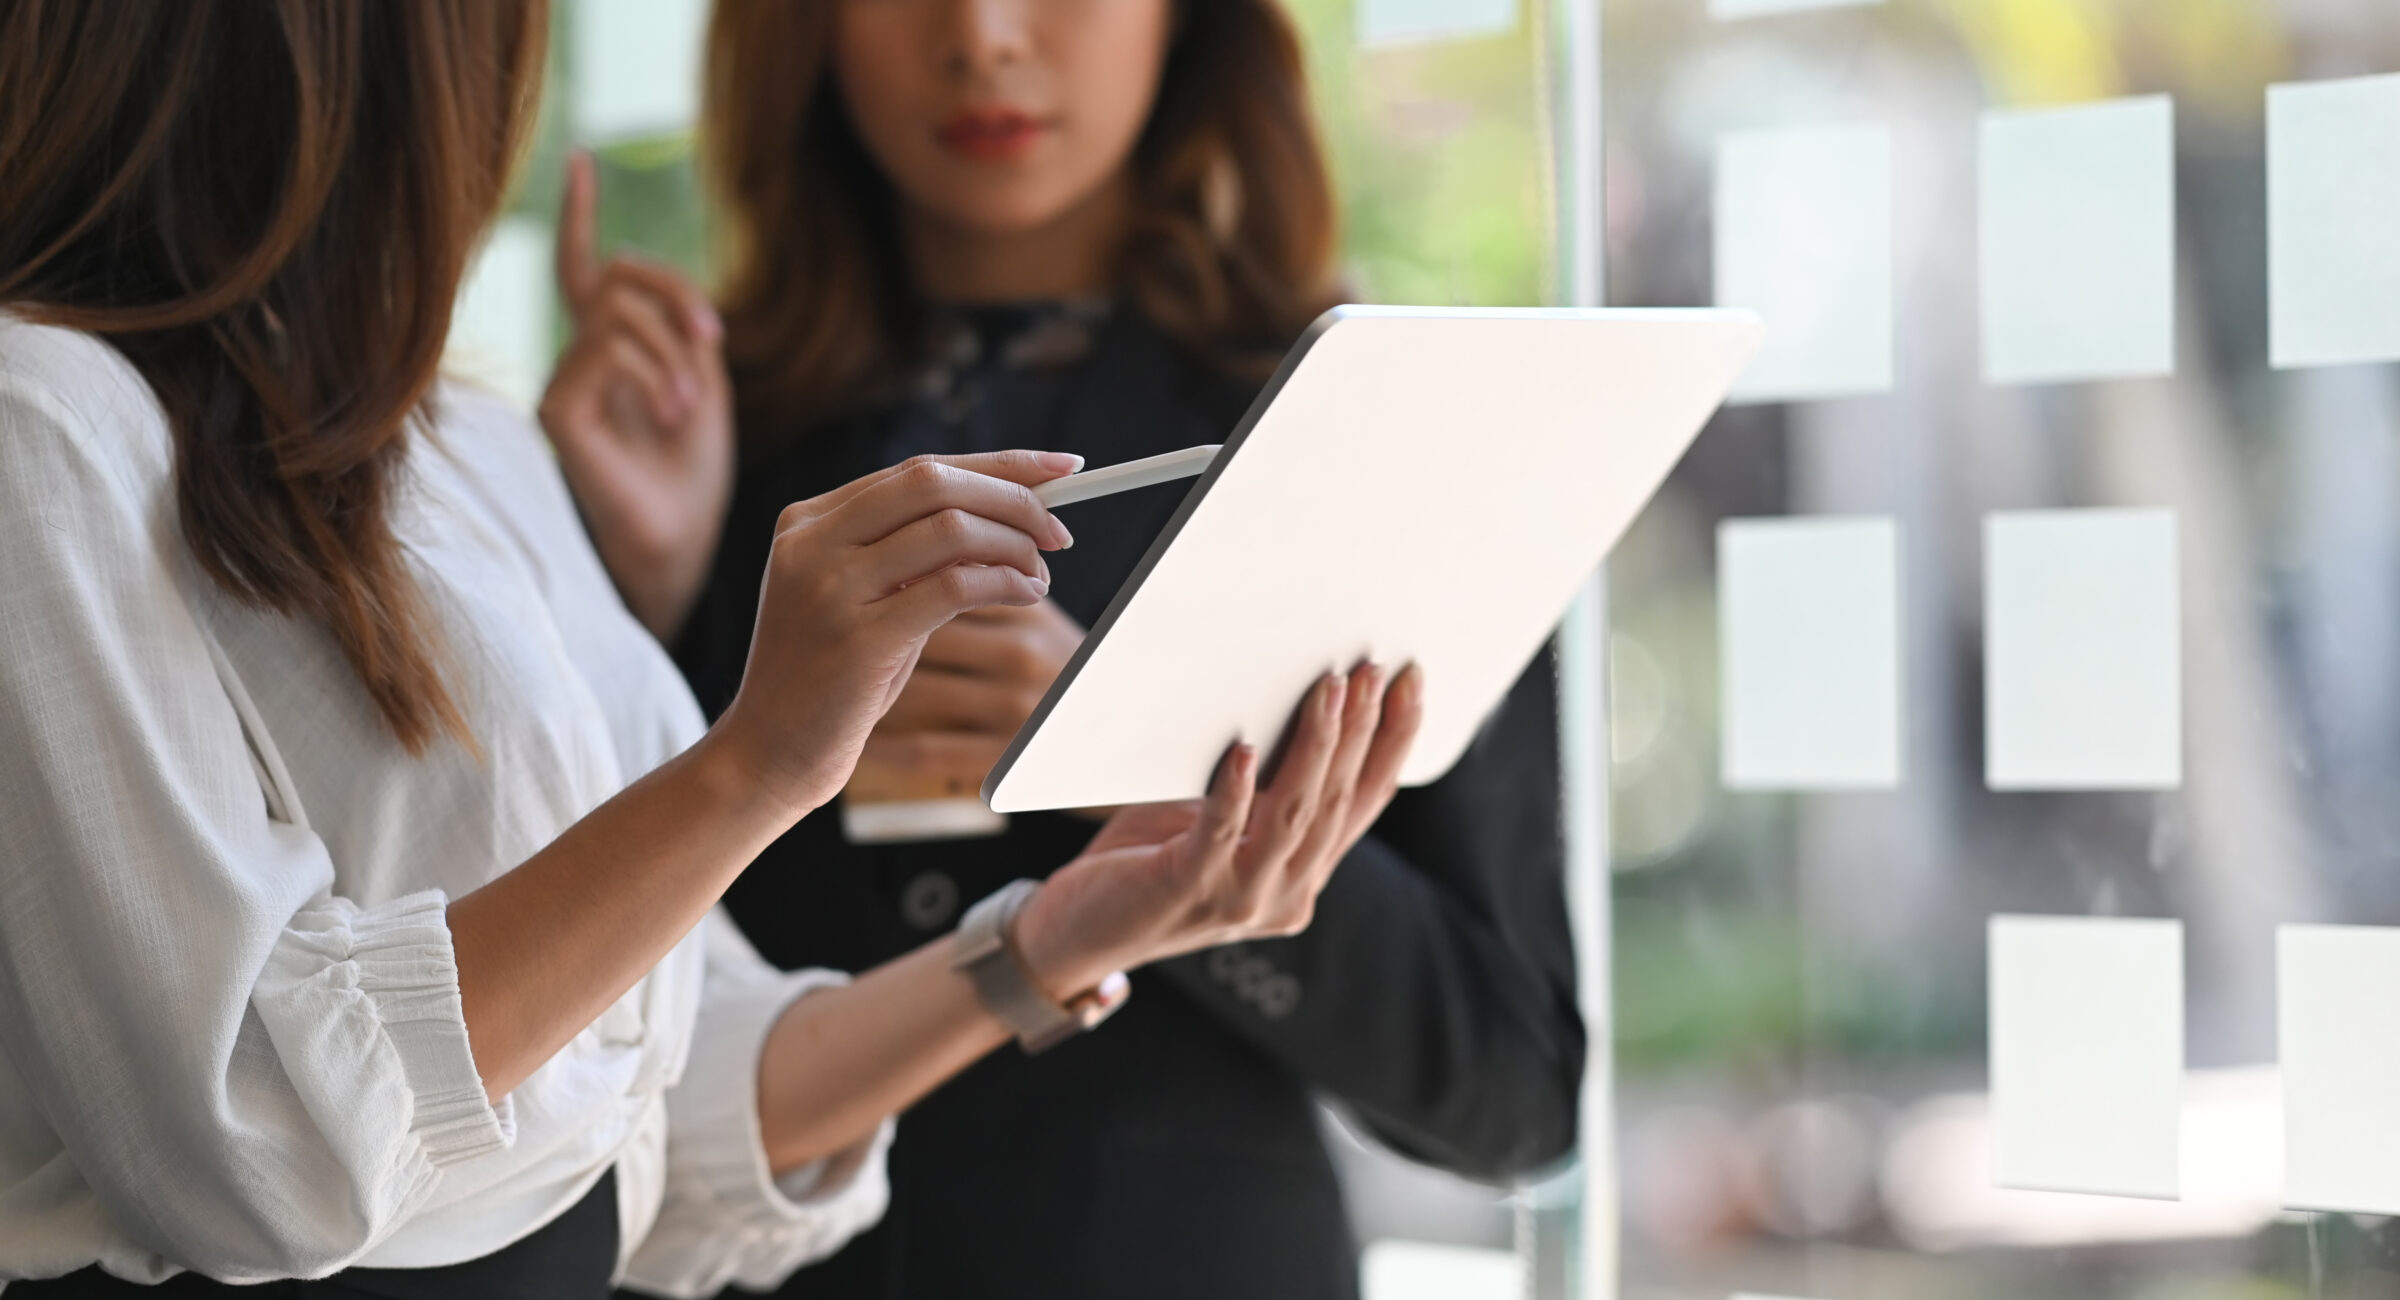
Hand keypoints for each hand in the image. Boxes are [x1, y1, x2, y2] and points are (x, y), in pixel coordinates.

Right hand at [537, 150, 732, 640]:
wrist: (680, 549)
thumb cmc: (695, 482)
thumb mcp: (704, 392)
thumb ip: (684, 336)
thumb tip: (665, 288)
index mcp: (613, 352)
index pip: (588, 270)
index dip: (580, 213)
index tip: (582, 159)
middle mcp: (578, 360)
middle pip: (614, 272)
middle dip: (672, 290)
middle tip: (713, 339)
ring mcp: (563, 383)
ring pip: (616, 309)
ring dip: (670, 347)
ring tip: (691, 406)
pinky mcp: (557, 410)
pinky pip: (604, 348)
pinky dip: (652, 371)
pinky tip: (673, 414)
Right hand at [708, 451, 1082, 816]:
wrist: (769, 751)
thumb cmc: (830, 678)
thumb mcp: (860, 598)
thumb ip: (910, 555)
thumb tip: (1007, 513)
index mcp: (808, 521)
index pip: (919, 470)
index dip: (998, 464)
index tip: (1061, 467)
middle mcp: (811, 542)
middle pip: (934, 483)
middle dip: (1013, 497)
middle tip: (1059, 531)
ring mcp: (828, 587)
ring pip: (949, 529)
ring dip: (1014, 545)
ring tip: (1040, 575)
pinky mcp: (857, 638)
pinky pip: (953, 587)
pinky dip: (1003, 583)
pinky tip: (1025, 595)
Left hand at [1009, 663, 1424, 998]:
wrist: (1075, 935)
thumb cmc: (1143, 864)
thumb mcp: (1216, 818)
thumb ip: (1259, 785)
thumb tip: (1289, 699)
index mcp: (1302, 874)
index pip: (1365, 801)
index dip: (1394, 741)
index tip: (1410, 681)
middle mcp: (1286, 894)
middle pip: (1336, 800)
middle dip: (1360, 728)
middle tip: (1369, 667)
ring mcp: (1241, 899)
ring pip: (1294, 814)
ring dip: (1315, 745)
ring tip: (1325, 688)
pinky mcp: (1187, 891)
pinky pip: (1220, 835)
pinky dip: (1234, 789)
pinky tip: (1241, 748)